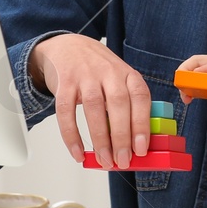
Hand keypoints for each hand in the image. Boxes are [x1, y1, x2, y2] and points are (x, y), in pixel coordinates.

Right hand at [28, 34, 150, 168]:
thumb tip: (133, 145)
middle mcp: (108, 72)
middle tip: (122, 160)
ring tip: (104, 160)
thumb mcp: (119, 80)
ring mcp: (85, 75)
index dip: (142, 124)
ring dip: (100, 138)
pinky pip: (66, 111)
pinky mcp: (64, 82)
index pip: (140, 97)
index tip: (141, 149)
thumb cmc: (99, 71)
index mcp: (127, 74)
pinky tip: (77, 152)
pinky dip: (71, 135)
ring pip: (94, 108)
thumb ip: (128, 105)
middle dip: (122, 136)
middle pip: (119, 104)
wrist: (68, 46)